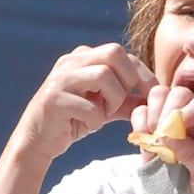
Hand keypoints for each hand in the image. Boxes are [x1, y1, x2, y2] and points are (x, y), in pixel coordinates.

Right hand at [13, 44, 154, 162]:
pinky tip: (88, 125)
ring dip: (113, 99)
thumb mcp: (104, 108)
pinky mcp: (53, 100)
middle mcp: (70, 62)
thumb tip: (155, 99)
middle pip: (113, 52)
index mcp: (82, 57)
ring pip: (103, 75)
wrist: (38, 141)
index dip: (142, 73)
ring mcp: (60, 79)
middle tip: (123, 102)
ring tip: (104, 114)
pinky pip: (89, 106)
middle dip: (127, 79)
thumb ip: (127, 101)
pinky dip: (95, 120)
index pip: (121, 53)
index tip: (152, 94)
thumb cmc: (73, 121)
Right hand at [129, 83, 193, 193]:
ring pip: (159, 95)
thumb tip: (167, 135)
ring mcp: (172, 119)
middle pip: (179, 93)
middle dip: (167, 113)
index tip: (172, 135)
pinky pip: (141, 110)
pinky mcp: (153, 127)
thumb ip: (191, 154)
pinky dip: (139, 121)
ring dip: (152, 114)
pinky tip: (145, 140)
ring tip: (154, 138)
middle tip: (161, 138)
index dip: (185, 115)